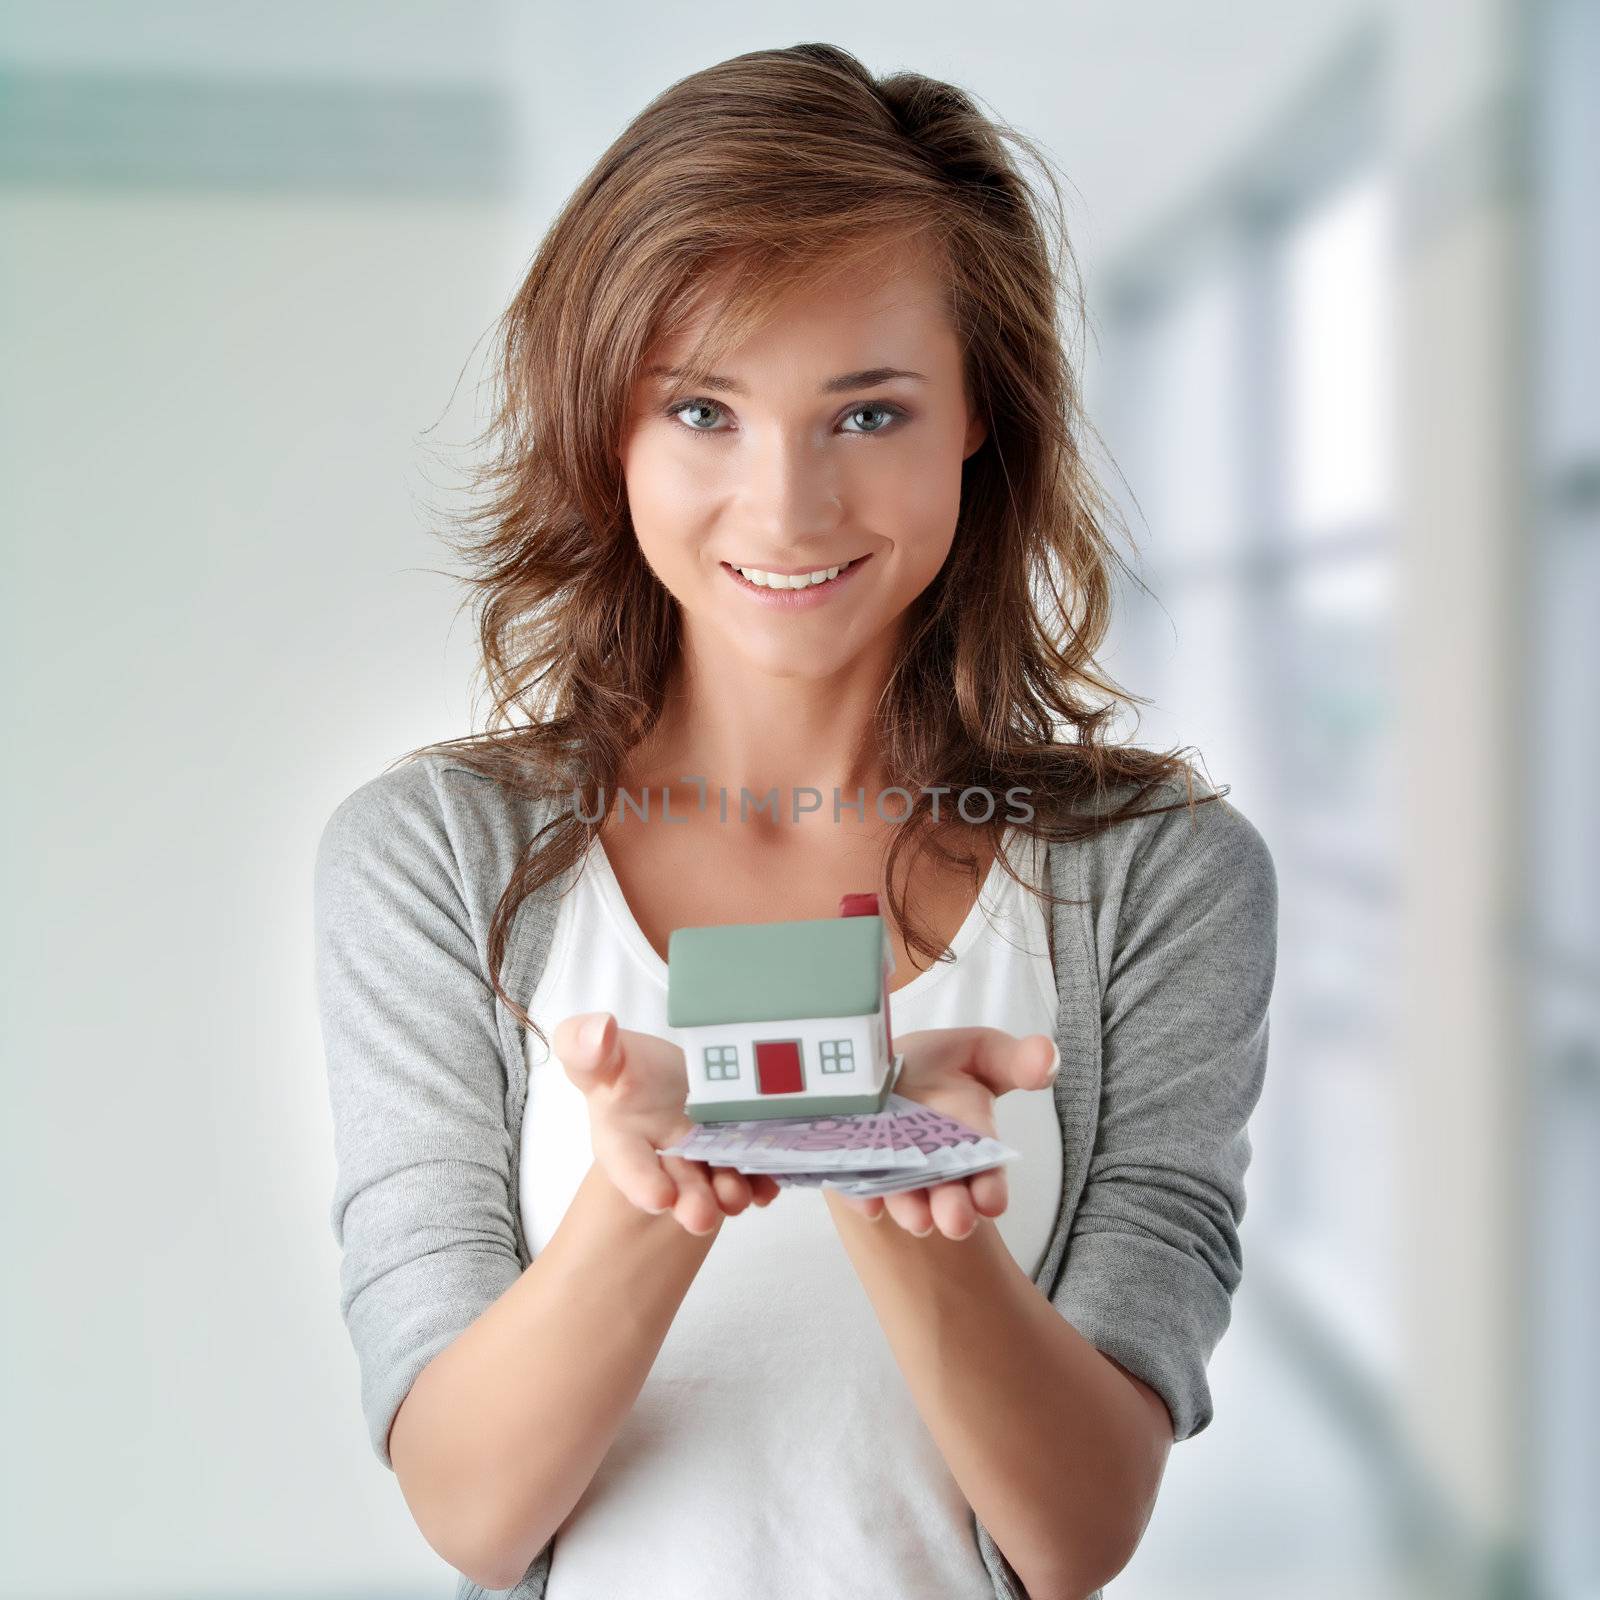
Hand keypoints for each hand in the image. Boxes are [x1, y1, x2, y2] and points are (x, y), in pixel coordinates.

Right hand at [552, 1011, 781, 1234]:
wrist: (673, 1074)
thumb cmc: (628, 1068)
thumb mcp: (605, 1052)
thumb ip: (586, 1047)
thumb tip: (597, 1030)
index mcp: (623, 1140)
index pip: (628, 1164)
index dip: (641, 1182)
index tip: (659, 1198)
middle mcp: (666, 1159)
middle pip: (679, 1184)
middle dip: (691, 1202)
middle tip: (702, 1216)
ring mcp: (705, 1160)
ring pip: (718, 1181)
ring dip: (729, 1192)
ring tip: (738, 1195)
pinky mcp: (736, 1154)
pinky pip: (754, 1171)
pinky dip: (762, 1180)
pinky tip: (768, 1185)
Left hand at [831, 1026, 1058, 1239]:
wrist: (877, 1066)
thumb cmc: (937, 1065)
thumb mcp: (982, 1052)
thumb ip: (1018, 1060)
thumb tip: (1047, 1058)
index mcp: (972, 1144)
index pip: (986, 1173)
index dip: (990, 1188)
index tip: (992, 1202)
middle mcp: (933, 1165)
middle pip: (946, 1193)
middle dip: (952, 1209)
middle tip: (956, 1223)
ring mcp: (891, 1167)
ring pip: (903, 1194)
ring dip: (910, 1208)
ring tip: (917, 1220)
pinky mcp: (853, 1165)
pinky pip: (856, 1184)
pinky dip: (862, 1194)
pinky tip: (868, 1202)